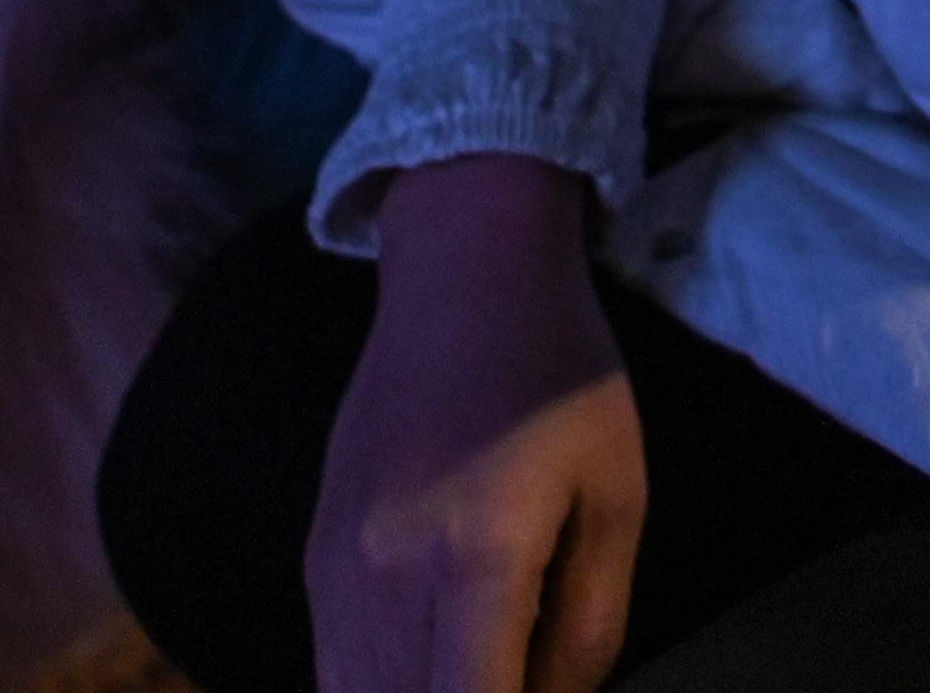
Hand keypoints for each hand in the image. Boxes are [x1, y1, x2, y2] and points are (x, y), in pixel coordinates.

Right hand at [314, 158, 644, 692]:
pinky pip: (332, 666)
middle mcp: (388, 577)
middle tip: (518, 672)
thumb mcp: (616, 496)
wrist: (462, 277)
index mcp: (478, 560)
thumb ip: (591, 626)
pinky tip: (434, 665)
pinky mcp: (313, 558)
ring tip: (483, 665)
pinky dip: (380, 687)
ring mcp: (336, 570)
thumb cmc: (559, 379)